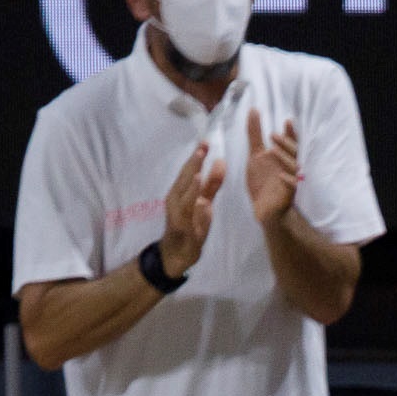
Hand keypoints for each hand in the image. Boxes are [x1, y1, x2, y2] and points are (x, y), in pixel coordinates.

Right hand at [158, 141, 223, 279]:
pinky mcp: (185, 233)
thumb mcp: (203, 202)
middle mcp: (176, 201)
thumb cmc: (190, 225)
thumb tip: (220, 161)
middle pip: (184, 180)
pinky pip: (191, 222)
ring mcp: (179, 217)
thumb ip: (212, 184)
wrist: (176, 254)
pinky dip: (196, 212)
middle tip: (202, 148)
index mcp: (180, 192)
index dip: (196, 157)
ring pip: (185, 199)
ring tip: (199, 173)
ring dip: (192, 186)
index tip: (205, 141)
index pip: (188, 171)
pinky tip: (201, 204)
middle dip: (193, 165)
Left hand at [243, 108, 300, 229]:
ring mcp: (291, 182)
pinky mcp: (288, 196)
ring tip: (272, 150)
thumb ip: (255, 134)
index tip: (288, 121)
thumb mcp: (255, 155)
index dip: (291, 133)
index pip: (291, 144)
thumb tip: (253, 110)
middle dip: (286, 144)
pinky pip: (291, 188)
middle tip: (273, 135)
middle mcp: (291, 169)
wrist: (264, 209)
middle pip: (294, 154)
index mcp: (284, 159)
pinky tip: (281, 175)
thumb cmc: (262, 182)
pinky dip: (288, 181)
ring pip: (293, 169)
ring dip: (284, 159)